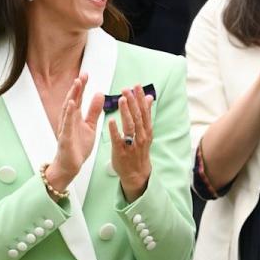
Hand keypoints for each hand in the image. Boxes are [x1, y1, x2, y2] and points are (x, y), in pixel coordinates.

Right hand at [48, 74, 104, 192]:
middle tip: (82, 74)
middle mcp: (69, 119)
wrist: (70, 165)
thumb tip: (99, 94)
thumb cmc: (78, 146)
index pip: (78, 98)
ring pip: (68, 109)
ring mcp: (66, 128)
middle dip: (77, 87)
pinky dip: (68, 113)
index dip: (82, 86)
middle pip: (72, 100)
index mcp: (75, 116)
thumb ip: (94, 111)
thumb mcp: (90, 126)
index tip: (86, 74)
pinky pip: (67, 124)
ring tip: (77, 84)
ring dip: (72, 96)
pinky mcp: (65, 137)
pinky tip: (71, 104)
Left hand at [108, 85, 153, 201]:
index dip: (140, 98)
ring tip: (121, 100)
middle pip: (137, 116)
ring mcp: (131, 144)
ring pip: (130, 126)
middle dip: (132, 102)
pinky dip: (115, 130)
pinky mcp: (121, 152)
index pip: (144, 111)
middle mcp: (141, 136)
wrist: (137, 174)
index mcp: (147, 130)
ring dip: (126, 112)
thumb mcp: (146, 132)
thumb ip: (146, 114)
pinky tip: (111, 120)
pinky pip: (118, 140)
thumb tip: (149, 97)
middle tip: (126, 89)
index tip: (137, 86)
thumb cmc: (139, 150)